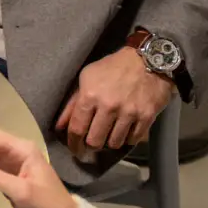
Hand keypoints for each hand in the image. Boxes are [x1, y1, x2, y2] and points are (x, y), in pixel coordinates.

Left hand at [56, 48, 174, 158]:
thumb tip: (59, 126)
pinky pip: (133, 140)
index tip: (75, 149)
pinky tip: (125, 130)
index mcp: (90, 95)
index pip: (77, 129)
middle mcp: (109, 106)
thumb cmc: (113, 68)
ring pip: (114, 143)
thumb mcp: (87, 78)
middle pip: (95, 141)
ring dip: (110, 142)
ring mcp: (129, 112)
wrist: (148, 59)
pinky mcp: (146, 116)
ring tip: (110, 134)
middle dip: (91, 145)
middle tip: (93, 142)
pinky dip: (127, 138)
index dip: (73, 144)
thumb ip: (72, 103)